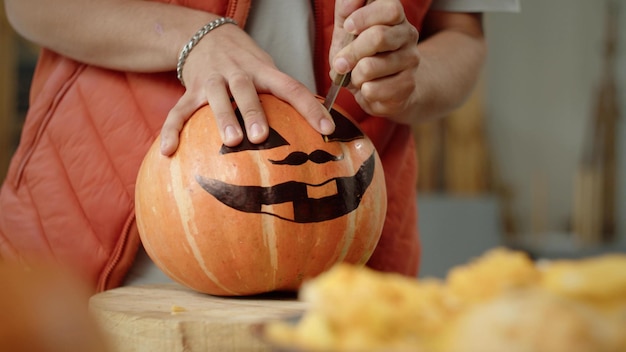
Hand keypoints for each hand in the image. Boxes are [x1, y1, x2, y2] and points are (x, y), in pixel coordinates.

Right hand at [160, 22, 335, 155]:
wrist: (205, 34)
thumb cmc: (245, 61)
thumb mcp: (266, 68)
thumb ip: (283, 93)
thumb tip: (316, 127)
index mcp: (263, 70)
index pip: (291, 87)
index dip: (310, 107)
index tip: (327, 128)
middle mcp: (238, 73)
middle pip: (247, 89)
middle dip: (254, 111)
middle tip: (261, 136)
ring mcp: (212, 80)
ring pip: (216, 97)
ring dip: (223, 117)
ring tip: (231, 140)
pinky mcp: (190, 89)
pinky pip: (178, 111)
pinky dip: (171, 130)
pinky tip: (168, 151)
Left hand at [330, 0, 419, 120]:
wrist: (382, 89)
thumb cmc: (362, 56)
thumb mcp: (347, 31)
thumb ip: (346, 10)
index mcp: (395, 17)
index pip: (391, 8)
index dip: (364, 17)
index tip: (348, 27)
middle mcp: (408, 36)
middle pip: (379, 37)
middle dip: (351, 52)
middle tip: (340, 63)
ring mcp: (410, 61)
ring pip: (371, 67)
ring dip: (355, 75)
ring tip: (356, 76)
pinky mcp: (407, 86)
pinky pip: (373, 90)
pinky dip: (363, 91)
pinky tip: (368, 88)